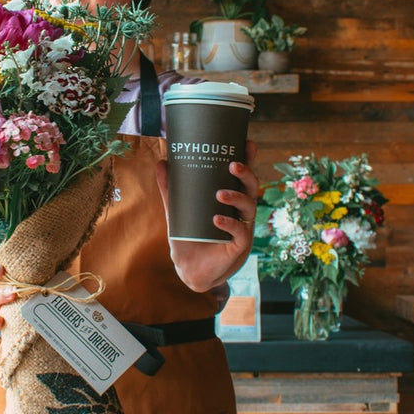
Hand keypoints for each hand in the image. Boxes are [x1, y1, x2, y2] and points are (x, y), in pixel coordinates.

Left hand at [155, 140, 258, 292]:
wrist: (190, 270)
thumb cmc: (190, 237)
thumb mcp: (178, 210)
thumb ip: (171, 189)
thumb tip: (162, 162)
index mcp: (232, 200)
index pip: (242, 177)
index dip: (248, 160)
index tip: (247, 144)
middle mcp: (241, 212)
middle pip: (252, 188)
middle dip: (246, 175)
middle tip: (233, 165)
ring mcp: (243, 229)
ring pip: (249, 208)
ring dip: (237, 198)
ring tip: (219, 194)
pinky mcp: (238, 247)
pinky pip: (240, 233)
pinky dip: (229, 224)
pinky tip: (217, 220)